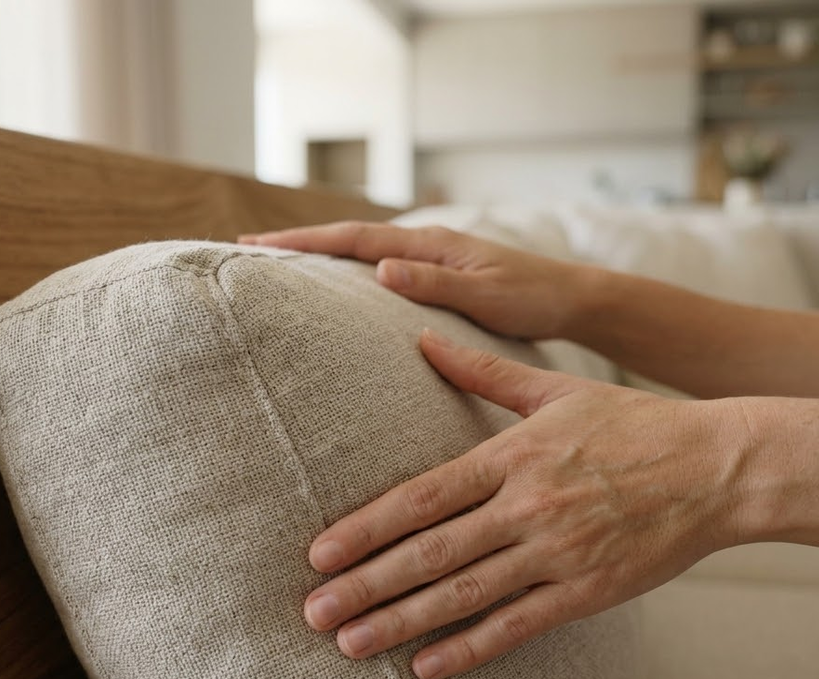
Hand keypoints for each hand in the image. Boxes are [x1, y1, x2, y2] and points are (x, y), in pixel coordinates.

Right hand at [240, 222, 589, 339]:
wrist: (572, 300)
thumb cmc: (534, 299)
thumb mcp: (487, 295)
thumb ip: (435, 282)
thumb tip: (380, 267)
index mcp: (431, 244)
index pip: (355, 238)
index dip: (305, 242)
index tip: (258, 245)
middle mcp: (425, 244)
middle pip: (349, 238)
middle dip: (298, 243)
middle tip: (246, 249)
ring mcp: (429, 257)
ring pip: (362, 251)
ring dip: (319, 254)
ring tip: (276, 264)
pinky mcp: (436, 274)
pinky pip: (379, 267)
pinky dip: (348, 269)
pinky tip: (334, 285)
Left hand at [301, 330, 745, 678]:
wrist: (721, 467)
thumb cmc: (636, 424)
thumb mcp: (557, 389)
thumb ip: (484, 371)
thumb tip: (423, 338)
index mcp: (513, 455)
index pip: (422, 497)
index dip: (366, 528)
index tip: (318, 552)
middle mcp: (527, 506)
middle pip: (429, 552)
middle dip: (365, 585)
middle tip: (313, 611)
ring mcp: (556, 553)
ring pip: (463, 595)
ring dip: (400, 622)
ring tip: (349, 642)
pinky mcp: (586, 591)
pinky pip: (516, 626)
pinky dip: (469, 648)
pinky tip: (426, 666)